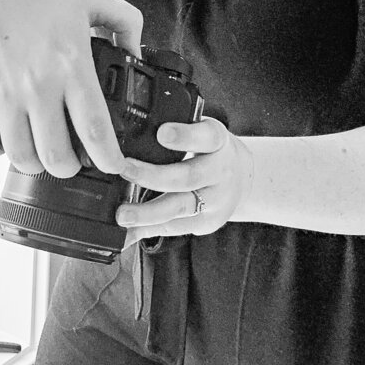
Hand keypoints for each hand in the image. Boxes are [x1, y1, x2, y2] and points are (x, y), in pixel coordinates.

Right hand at [0, 0, 142, 177]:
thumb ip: (126, 24)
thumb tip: (137, 55)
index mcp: (71, 64)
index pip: (94, 129)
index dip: (108, 159)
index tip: (113, 167)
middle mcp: (37, 83)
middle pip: (56, 156)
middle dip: (69, 168)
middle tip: (72, 161)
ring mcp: (1, 91)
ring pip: (20, 156)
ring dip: (34, 163)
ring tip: (40, 152)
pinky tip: (6, 138)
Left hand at [116, 117, 253, 241]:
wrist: (242, 178)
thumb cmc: (208, 150)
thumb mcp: (201, 131)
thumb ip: (177, 131)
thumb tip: (125, 133)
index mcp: (217, 140)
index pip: (205, 136)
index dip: (184, 136)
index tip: (161, 133)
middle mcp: (220, 171)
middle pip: (188, 176)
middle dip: (153, 175)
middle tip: (124, 170)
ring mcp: (216, 200)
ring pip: (181, 208)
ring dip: (148, 213)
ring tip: (123, 215)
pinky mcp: (208, 222)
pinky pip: (176, 228)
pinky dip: (148, 230)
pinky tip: (127, 233)